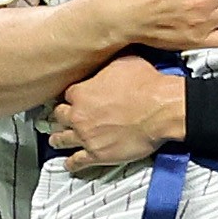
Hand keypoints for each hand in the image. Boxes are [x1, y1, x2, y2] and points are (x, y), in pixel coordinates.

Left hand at [51, 56, 182, 172]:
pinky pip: (77, 161)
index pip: (66, 94)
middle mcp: (78, 115)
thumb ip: (107, 64)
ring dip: (58, 139)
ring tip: (56, 139)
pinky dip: (71, 163)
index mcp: (81, 92)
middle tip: (61, 117)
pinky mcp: (97, 154)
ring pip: (61, 139)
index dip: (72, 96)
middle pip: (59, 116)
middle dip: (61, 116)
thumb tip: (108, 54)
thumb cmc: (147, 85)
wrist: (161, 109)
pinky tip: (68, 163)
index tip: (74, 98)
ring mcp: (86, 136)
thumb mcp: (124, 61)